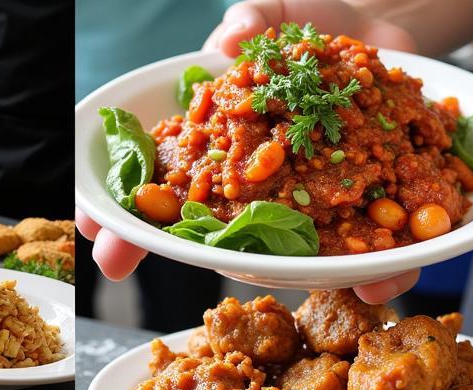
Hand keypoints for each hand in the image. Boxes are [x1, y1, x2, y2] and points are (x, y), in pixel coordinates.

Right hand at [83, 2, 420, 302]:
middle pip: (186, 231)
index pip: (154, 185)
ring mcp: (300, 214)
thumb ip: (254, 22)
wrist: (388, 32)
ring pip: (268, 260)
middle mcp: (246, 193)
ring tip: (204, 281)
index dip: (117, 208)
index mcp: (216, 151)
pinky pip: (369, 258)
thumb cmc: (314, 26)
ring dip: (240, 277)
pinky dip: (374, 275)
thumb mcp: (278, 14)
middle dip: (143, 247)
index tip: (84, 226)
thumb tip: (230, 42)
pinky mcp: (365, 221)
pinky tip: (375, 281)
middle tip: (109, 265)